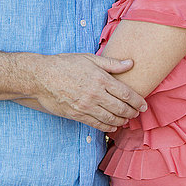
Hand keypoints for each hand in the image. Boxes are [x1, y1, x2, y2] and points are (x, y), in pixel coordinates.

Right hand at [29, 53, 146, 131]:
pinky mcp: (78, 115)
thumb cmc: (65, 64)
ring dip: (122, 121)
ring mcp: (87, 107)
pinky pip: (98, 125)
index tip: (144, 105)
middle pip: (122, 109)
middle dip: (132, 112)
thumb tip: (130, 63)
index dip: (138, 101)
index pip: (127, 94)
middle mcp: (96, 94)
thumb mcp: (89, 58)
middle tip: (137, 113)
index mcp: (101, 79)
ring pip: (111, 119)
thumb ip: (111, 63)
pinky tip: (112, 126)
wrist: (42, 77)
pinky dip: (108, 127)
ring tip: (126, 119)